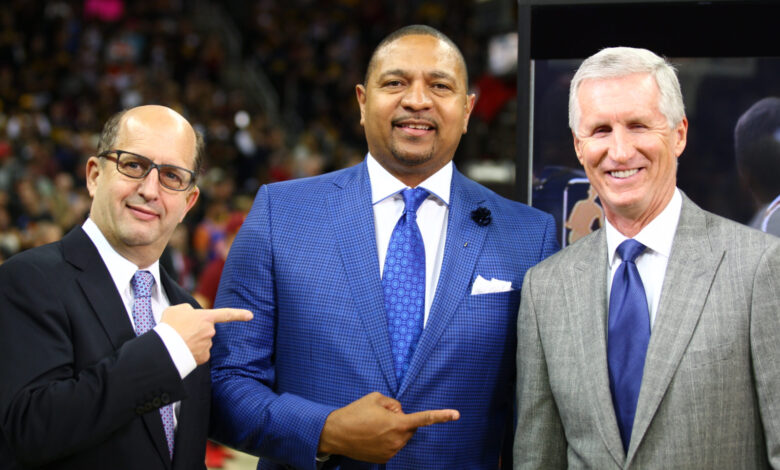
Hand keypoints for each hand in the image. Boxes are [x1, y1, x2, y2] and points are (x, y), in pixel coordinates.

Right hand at [160, 304, 251, 363]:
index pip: (226, 314)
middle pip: (206, 330)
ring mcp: (208, 345)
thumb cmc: (170, 326)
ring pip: (202, 342)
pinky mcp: (203, 357)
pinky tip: (183, 351)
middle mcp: (210, 331)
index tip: (251, 315)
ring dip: (193, 341)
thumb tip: (192, 316)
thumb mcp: (177, 309)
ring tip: (178, 341)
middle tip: (180, 331)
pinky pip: (199, 353)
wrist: (165, 347)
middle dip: (196, 331)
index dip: (239, 314)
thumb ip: (189, 310)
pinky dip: (192, 352)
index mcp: (206, 317)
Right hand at [318, 392, 458, 462]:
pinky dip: (386, 439)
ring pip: (401, 437)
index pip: (423, 418)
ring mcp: (391, 452)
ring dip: (393, 430)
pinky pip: (393, 445)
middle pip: (409, 427)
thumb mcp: (376, 398)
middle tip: (381, 415)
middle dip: (401, 420)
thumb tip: (399, 412)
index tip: (456, 415)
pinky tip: (371, 436)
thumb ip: (394, 404)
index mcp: (398, 423)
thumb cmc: (355, 413)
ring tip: (372, 426)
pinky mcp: (384, 459)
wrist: (335, 433)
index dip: (441, 416)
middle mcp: (397, 440)